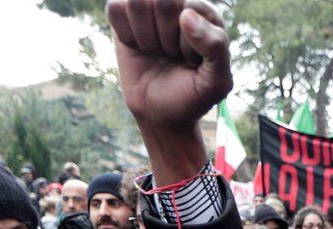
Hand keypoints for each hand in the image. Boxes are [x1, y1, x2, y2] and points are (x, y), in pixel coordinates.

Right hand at [107, 0, 230, 128]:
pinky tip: (138, 47)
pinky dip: (125, 34)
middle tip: (171, 55)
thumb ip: (216, 46)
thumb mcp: (216, 82)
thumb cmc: (192, 94)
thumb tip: (185, 14)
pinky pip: (115, 8)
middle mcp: (180, 3)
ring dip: (145, 36)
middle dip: (165, 38)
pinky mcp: (125, 14)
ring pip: (137, 2)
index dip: (186, 42)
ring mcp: (151, 6)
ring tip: (157, 51)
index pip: (190, 9)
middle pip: (163, 2)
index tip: (190, 61)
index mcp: (207, 14)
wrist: (160, 114)